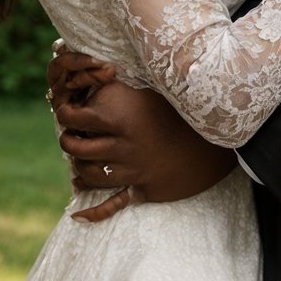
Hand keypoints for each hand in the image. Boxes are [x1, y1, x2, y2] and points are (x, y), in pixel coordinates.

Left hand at [46, 49, 235, 223]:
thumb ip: (124, 77)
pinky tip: (77, 215)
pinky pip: (114, 204)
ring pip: (89, 175)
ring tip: (80, 159)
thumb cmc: (181, 105)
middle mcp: (122, 146)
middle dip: (68, 141)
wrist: (216, 138)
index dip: (64, 113)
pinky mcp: (143, 188)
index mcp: (119, 118)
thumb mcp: (150, 86)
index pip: (73, 118)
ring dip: (79, 168)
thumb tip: (97, 64)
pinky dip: (94, 213)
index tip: (66, 109)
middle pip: (76, 148)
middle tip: (70, 135)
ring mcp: (132, 170)